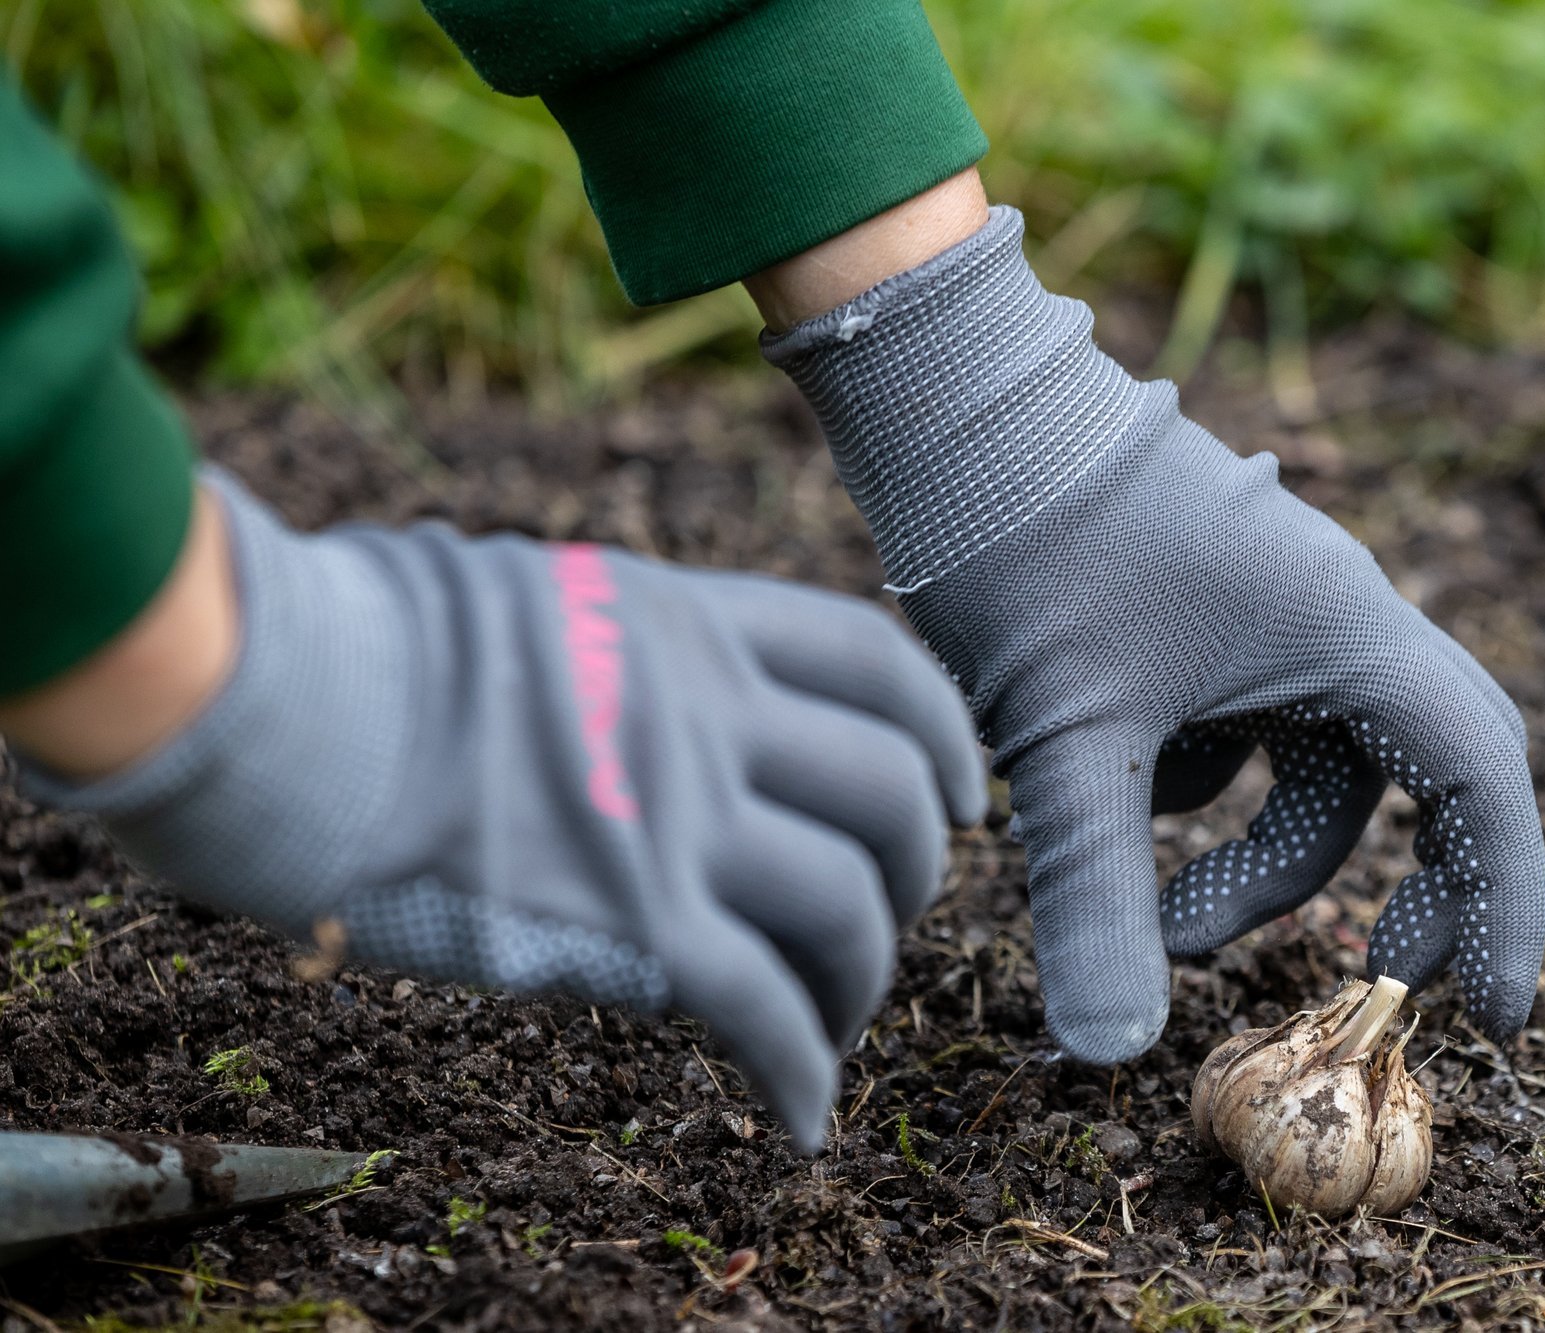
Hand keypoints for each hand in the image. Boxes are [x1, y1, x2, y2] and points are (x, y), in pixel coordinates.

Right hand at [17, 470, 985, 1147]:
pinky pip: (767, 1011)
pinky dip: (803, 1071)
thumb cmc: (361, 650)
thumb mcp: (532, 605)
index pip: (876, 664)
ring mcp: (678, 817)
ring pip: (851, 908)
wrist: (274, 701)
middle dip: (916, 873)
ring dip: (863, 984)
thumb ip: (627, 651)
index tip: (960, 795)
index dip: (945, 735)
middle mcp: (708, 714)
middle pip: (893, 795)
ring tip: (832, 1024)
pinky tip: (800, 1113)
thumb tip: (659, 700)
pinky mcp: (631, 926)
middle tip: (883, 920)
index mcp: (686, 624)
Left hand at [766, 206, 1544, 1062]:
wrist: (946, 401)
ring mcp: (1264, 612)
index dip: (1504, 901)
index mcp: (1344, 631)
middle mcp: (1328, 616)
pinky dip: (1196, 792)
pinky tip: (1104, 793)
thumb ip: (1094, 896)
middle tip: (1369, 981)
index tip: (1495, 1020)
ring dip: (1259, 858)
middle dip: (1399, 887)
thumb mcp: (1064, 736)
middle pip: (1421, 773)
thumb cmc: (1022, 538)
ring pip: (1310, 766)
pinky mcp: (1199, 614)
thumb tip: (1110, 1054)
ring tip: (1160, 918)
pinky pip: (1238, 729)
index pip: (1482, 780)